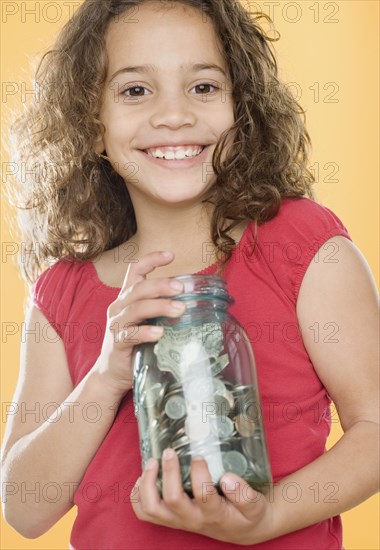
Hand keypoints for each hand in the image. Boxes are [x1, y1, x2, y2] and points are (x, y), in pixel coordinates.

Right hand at [93, 251, 185, 396]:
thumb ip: (163, 309)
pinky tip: (159, 333)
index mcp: (127, 297)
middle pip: (139, 288)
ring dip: (160, 306)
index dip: (151, 259)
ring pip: (136, 308)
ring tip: (180, 309)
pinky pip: (130, 334)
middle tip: (182, 288)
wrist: (112, 373)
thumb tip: (196, 302)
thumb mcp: (148, 321)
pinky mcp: (117, 343)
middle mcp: (119, 307)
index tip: (171, 255)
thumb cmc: (136, 344)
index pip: (135, 270)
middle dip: (161, 285)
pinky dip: (145, 332)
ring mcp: (116, 325)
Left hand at [131, 449, 274, 544]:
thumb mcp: (255, 504)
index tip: (200, 456)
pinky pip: (146, 513)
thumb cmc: (248, 513)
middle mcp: (194, 519)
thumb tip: (227, 477)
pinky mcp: (171, 518)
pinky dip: (138, 496)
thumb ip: (244, 494)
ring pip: (153, 510)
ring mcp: (179, 520)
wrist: (242, 529)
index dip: (200, 474)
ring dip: (148, 484)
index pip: (204, 496)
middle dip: (168, 473)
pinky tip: (143, 478)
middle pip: (172, 500)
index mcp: (215, 514)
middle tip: (170, 452)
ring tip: (153, 462)